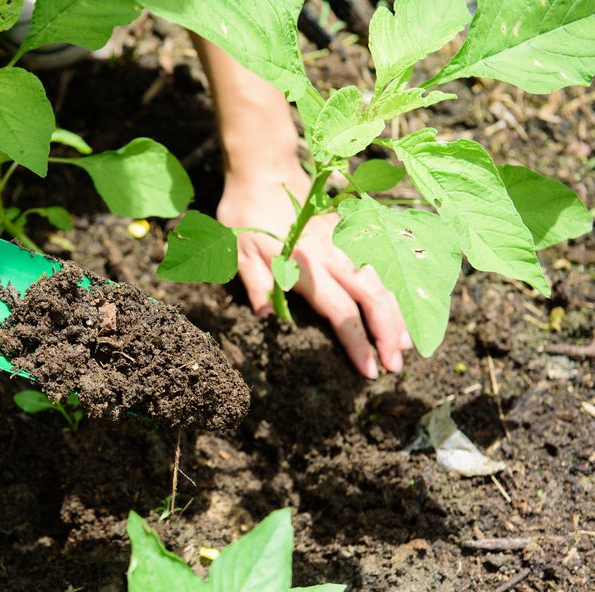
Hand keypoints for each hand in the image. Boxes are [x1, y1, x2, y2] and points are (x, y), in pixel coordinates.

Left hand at [217, 171, 411, 378]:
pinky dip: (392, 289)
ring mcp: (343, 242)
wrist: (265, 170)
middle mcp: (331, 255)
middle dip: (388, 333)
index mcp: (304, 265)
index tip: (368, 369)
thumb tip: (265, 315)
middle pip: (371, 298)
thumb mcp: (238, 251)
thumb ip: (255, 282)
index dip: (357, 341)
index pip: (339, 311)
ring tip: (405, 344)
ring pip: (381, 281)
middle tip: (395, 366)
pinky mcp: (348, 233)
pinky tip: (398, 307)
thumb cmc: (246, 213)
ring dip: (396, 313)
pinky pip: (378, 264)